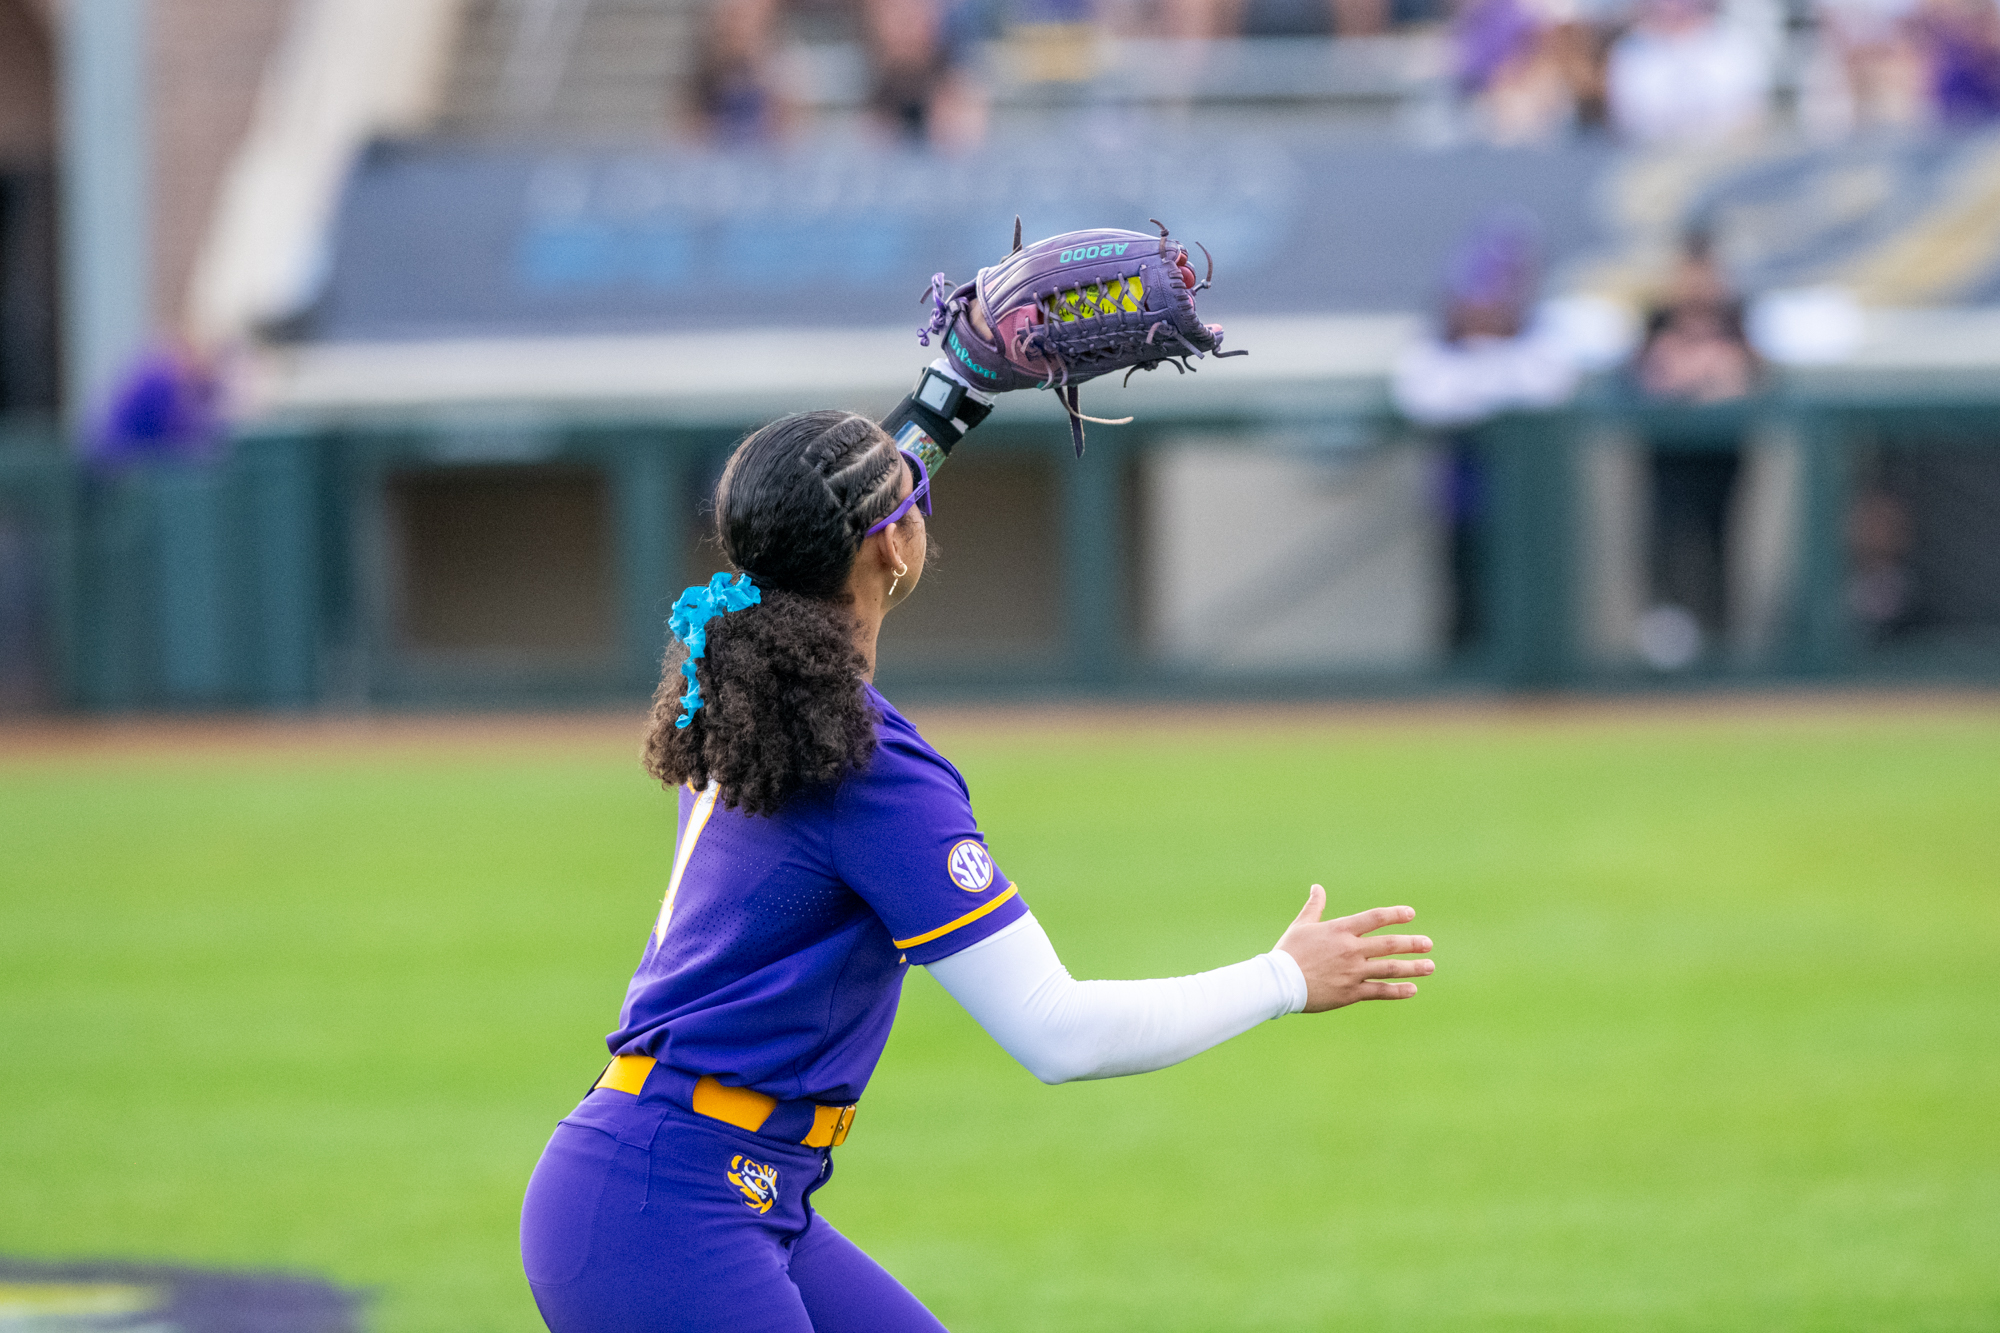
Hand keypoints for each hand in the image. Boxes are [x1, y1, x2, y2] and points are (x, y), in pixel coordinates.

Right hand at [1274, 885, 1433, 1013]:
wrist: (1279, 982)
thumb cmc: (1288, 952)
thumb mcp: (1301, 925)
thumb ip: (1314, 906)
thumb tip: (1318, 887)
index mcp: (1340, 930)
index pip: (1374, 918)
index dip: (1394, 914)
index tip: (1410, 914)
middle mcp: (1350, 950)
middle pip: (1389, 944)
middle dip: (1412, 944)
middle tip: (1428, 944)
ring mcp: (1353, 972)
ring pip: (1390, 969)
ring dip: (1412, 967)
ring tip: (1430, 966)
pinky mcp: (1351, 993)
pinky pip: (1379, 991)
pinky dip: (1397, 991)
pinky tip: (1412, 990)